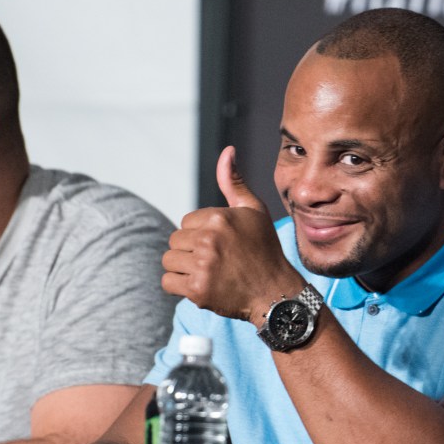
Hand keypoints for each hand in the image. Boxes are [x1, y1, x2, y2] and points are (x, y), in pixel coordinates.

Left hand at [161, 146, 303, 321]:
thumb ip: (234, 182)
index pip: (186, 222)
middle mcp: (209, 240)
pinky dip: (179, 286)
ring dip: (183, 268)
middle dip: (191, 251)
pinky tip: (201, 285)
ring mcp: (203, 266)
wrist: (276, 292)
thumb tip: (227, 151)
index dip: (201, 234)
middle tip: (216, 262)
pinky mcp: (197, 290)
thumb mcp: (254, 211)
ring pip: (169, 261)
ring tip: (208, 273)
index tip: (223, 245)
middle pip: (175, 241)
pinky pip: (168, 282)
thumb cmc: (264, 249)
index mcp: (219, 218)